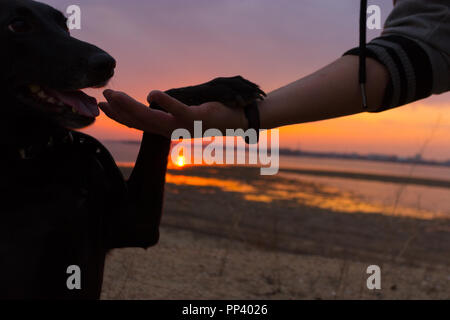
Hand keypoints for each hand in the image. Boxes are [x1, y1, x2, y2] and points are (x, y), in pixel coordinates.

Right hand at [99, 89, 247, 137]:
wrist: (236, 120)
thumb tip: (152, 100)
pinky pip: (177, 111)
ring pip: (152, 119)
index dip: (119, 116)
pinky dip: (165, 103)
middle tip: (103, 96)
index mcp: (167, 129)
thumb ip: (168, 110)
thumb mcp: (184, 112)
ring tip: (115, 94)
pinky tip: (152, 94)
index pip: (138, 124)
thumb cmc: (209, 114)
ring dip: (132, 107)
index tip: (103, 106)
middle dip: (119, 110)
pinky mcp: (195, 118)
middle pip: (140, 123)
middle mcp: (172, 131)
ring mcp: (183, 126)